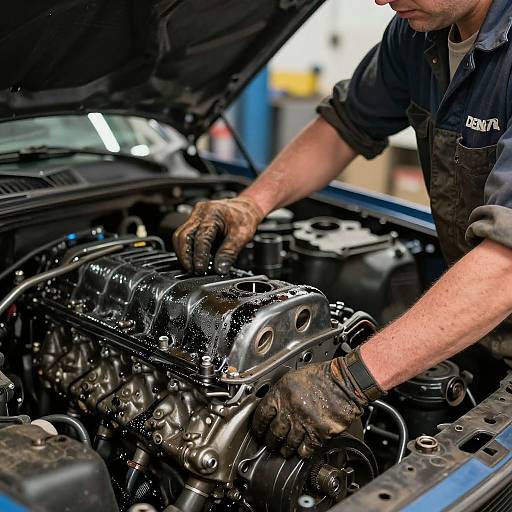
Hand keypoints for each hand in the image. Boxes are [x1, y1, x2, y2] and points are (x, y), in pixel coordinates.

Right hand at [172, 196, 264, 273]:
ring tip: (192, 267)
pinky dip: (187, 248)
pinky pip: (184, 235)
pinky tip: (194, 258)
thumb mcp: (242, 236)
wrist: (245, 208)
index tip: (201, 269)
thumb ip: (229, 253)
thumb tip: (219, 268)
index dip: (199, 256)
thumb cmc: (245, 217)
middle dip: (185, 256)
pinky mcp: (193, 221)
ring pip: (180, 236)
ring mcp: (195, 215)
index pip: (200, 238)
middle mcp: (200, 212)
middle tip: (192, 270)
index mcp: (213, 213)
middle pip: (183, 236)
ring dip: (183, 253)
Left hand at [251, 357, 370, 458]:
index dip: (258, 426)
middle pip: (273, 433)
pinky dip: (302, 452)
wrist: (344, 381)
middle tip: (270, 443)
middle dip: (270, 441)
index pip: (261, 415)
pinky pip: (306, 449)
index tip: (258, 431)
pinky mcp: (319, 433)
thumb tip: (272, 406)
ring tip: (284, 450)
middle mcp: (290, 409)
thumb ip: (280, 393)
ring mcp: (304, 422)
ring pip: (288, 444)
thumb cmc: (322, 376)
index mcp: (281, 393)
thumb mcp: (293, 378)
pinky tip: (301, 451)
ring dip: (285, 449)